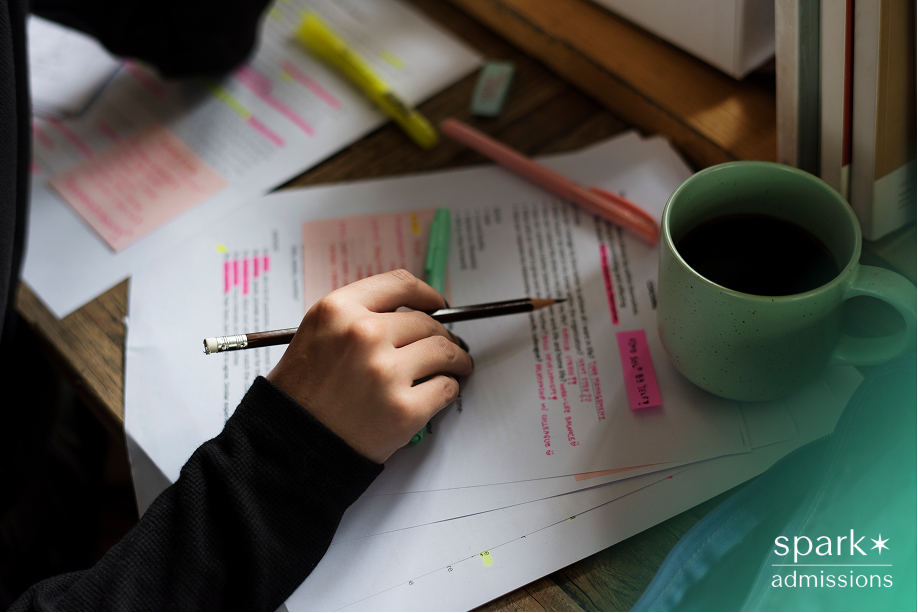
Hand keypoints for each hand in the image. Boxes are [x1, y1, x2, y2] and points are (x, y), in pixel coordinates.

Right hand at [267, 270, 472, 463]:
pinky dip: (449, 388)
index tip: (436, 303)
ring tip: (456, 366)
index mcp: (338, 310)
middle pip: (426, 322)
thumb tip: (408, 313)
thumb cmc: (300, 394)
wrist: (289, 446)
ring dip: (455, 359)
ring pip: (443, 351)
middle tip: (446, 345)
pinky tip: (442, 389)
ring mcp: (386, 372)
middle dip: (442, 333)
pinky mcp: (404, 409)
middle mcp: (364, 335)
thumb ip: (356, 317)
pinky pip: (445, 388)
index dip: (426, 294)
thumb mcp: (315, 335)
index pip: (399, 284)